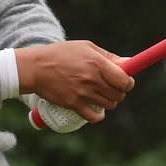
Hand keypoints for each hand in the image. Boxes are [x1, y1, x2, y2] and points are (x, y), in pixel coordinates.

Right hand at [15, 41, 133, 122]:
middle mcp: (92, 79)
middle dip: (119, 92)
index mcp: (97, 63)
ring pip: (109, 105)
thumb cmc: (62, 54)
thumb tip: (128, 62)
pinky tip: (96, 110)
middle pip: (118, 94)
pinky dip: (98, 115)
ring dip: (108, 102)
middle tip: (111, 88)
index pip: (124, 80)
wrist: (36, 67)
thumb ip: (108, 56)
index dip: (128, 83)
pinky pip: (94, 117)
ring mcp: (83, 93)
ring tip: (100, 95)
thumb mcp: (86, 48)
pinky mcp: (73, 104)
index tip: (126, 82)